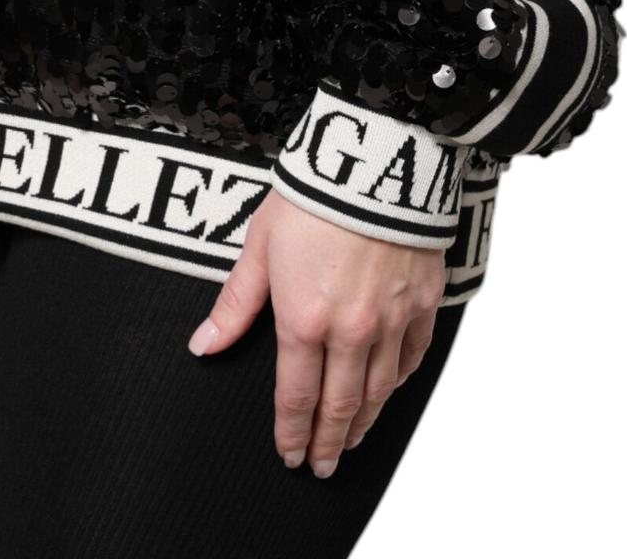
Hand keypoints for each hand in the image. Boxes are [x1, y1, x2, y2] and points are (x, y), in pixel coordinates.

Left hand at [186, 190, 445, 476]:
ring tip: (351, 442)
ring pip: (378, 391)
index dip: (291, 434)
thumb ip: (236, 303)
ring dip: (363, 423)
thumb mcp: (260, 244)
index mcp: (304, 321)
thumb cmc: (311, 195)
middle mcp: (350, 331)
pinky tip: (389, 390)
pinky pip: (412, 356)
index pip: (296, 398)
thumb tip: (203, 345)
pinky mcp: (422, 301)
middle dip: (328, 444)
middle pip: (340, 406)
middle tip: (322, 468)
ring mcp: (390, 319)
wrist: (374, 158)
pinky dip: (398, 381)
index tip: (289, 456)